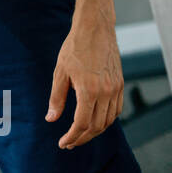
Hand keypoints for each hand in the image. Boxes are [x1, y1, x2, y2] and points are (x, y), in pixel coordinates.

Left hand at [47, 8, 123, 148]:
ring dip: (95, 131)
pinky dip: (106, 120)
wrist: (95, 29)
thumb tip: (51, 119)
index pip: (82, 124)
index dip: (72, 136)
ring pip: (108, 120)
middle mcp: (106, 92)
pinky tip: (95, 121)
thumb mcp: (60, 73)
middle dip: (82, 138)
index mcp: (89, 90)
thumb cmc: (74, 48)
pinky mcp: (120, 84)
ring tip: (80, 135)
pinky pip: (116, 110)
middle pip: (96, 126)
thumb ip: (57, 98)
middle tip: (69, 143)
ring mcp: (116, 89)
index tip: (63, 143)